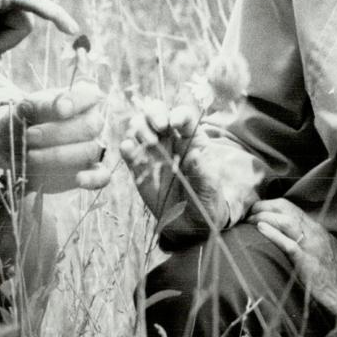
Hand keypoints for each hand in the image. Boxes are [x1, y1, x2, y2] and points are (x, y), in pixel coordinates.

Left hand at [0, 81, 108, 194]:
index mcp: (82, 97)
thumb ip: (40, 105)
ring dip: (58, 155)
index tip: (59, 110)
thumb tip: (58, 106)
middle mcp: (93, 121)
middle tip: (29, 136)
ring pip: (89, 151)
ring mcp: (94, 147)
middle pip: (89, 127)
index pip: (88, 95)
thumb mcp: (25, 108)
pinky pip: (102, 176)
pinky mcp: (90, 171)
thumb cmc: (24, 121)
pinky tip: (79, 179)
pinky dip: (93, 179)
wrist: (15, 148)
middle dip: (57, 133)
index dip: (76, 103)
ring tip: (31, 155)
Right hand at [119, 98, 230, 247]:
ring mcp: (152, 151)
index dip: (177, 114)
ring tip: (146, 143)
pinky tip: (128, 150)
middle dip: (153, 114)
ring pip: (139, 126)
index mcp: (191, 138)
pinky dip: (126, 147)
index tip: (174, 124)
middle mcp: (169, 139)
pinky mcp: (138, 167)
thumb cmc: (205, 200)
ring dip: (139, 128)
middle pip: (156, 113)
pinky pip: (128, 151)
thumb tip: (195, 155)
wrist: (190, 224)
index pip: (183, 115)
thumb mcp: (209, 187)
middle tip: (157, 127)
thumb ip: (202, 171)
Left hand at [247, 198, 336, 330]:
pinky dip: (273, 234)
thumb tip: (287, 233)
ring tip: (249, 221)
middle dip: (262, 207)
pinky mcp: (307, 262)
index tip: (256, 210)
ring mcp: (310, 246)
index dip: (269, 204)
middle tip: (247, 214)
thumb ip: (308, 237)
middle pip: (284, 208)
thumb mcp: (324, 246)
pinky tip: (260, 229)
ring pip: (284, 221)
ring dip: (263, 217)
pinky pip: (288, 243)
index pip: (289, 206)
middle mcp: (312, 232)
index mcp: (315, 228)